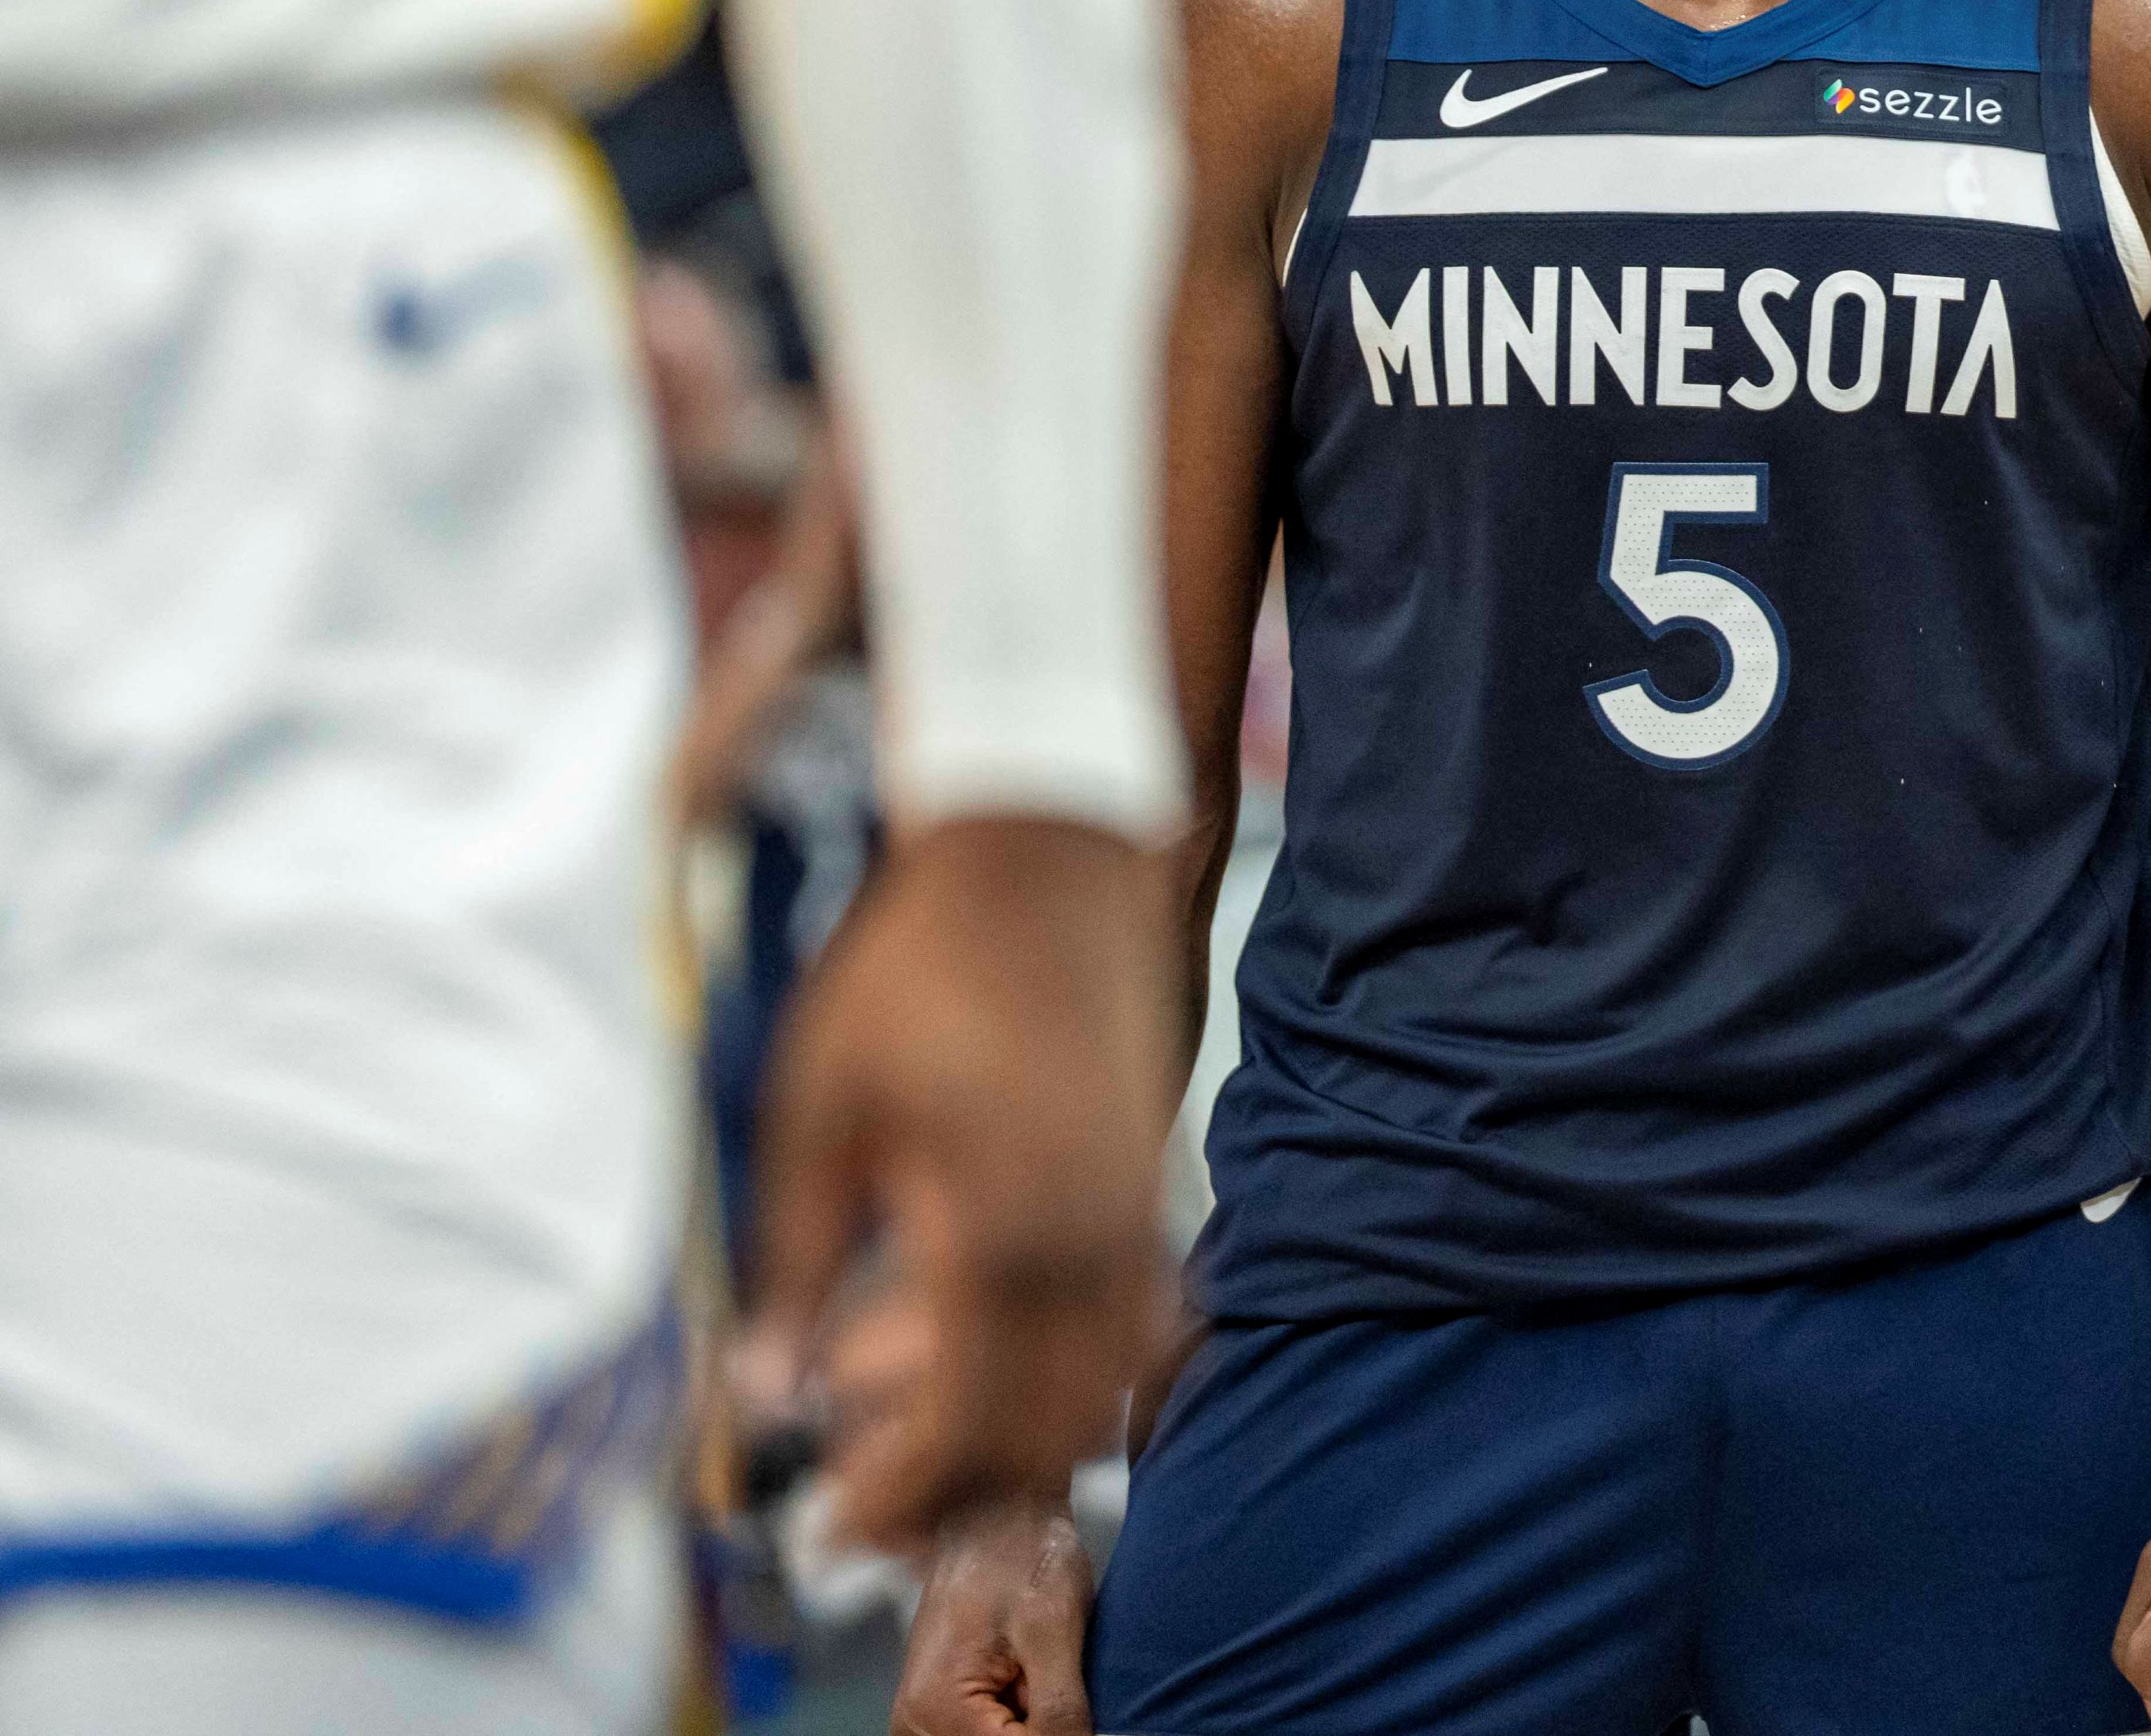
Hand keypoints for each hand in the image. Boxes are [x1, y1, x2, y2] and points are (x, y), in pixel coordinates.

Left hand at [752, 816, 1181, 1549]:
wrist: (1045, 858)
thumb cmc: (916, 970)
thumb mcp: (814, 1116)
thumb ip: (792, 1268)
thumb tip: (763, 1396)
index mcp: (999, 1231)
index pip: (963, 1423)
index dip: (898, 1493)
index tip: (833, 1528)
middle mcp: (1089, 1241)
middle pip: (1048, 1427)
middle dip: (962, 1487)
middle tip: (874, 1506)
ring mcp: (1135, 1213)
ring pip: (1106, 1383)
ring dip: (1025, 1435)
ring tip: (931, 1441)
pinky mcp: (1152, 1183)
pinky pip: (1137, 1321)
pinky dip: (1079, 1370)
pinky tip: (1006, 1359)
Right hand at [891, 1501, 1098, 1734]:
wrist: (999, 1514)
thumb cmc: (1025, 1556)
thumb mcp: (1054, 1632)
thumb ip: (1060, 1709)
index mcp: (936, 1708)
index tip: (1081, 1707)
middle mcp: (913, 1722)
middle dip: (1043, 1726)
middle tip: (1050, 1674)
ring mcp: (920, 1720)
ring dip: (1032, 1722)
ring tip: (1039, 1672)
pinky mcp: (937, 1712)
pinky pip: (989, 1731)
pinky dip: (1020, 1716)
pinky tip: (1031, 1678)